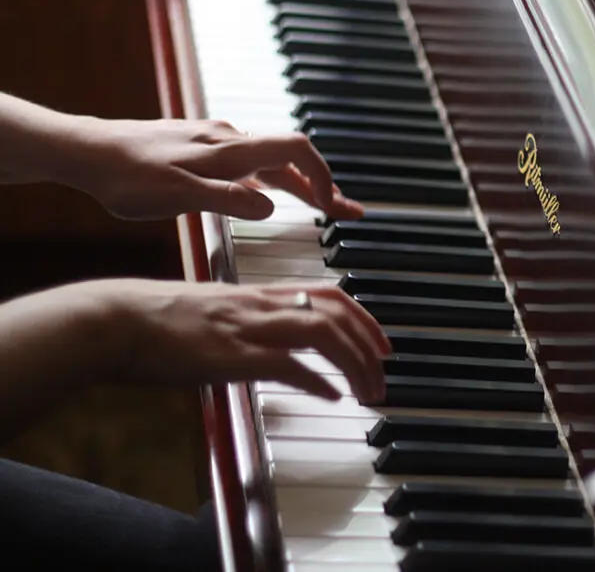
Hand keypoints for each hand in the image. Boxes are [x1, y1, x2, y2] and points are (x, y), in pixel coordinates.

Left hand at [73, 118, 364, 220]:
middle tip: (346, 211)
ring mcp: (214, 142)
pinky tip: (266, 192)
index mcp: (230, 150)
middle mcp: (229, 139)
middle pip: (290, 158)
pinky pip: (248, 162)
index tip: (335, 205)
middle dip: (322, 185)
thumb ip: (228, 200)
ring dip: (298, 184)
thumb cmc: (126, 176)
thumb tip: (271, 208)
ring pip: (269, 161)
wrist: (84, 151)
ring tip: (319, 205)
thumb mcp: (178, 195)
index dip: (323, 177)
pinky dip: (271, 179)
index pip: (296, 150)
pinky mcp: (199, 148)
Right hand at [87, 279, 389, 402]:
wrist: (114, 320)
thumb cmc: (157, 320)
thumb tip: (274, 347)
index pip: (329, 294)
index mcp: (257, 294)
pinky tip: (332, 397)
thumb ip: (249, 322)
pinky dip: (317, 381)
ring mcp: (247, 328)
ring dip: (354, 364)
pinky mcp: (231, 355)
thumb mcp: (214, 311)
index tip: (381, 343)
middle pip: (337, 313)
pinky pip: (288, 364)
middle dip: (370, 344)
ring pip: (323, 333)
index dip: (363, 318)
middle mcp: (260, 305)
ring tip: (367, 392)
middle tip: (383, 373)